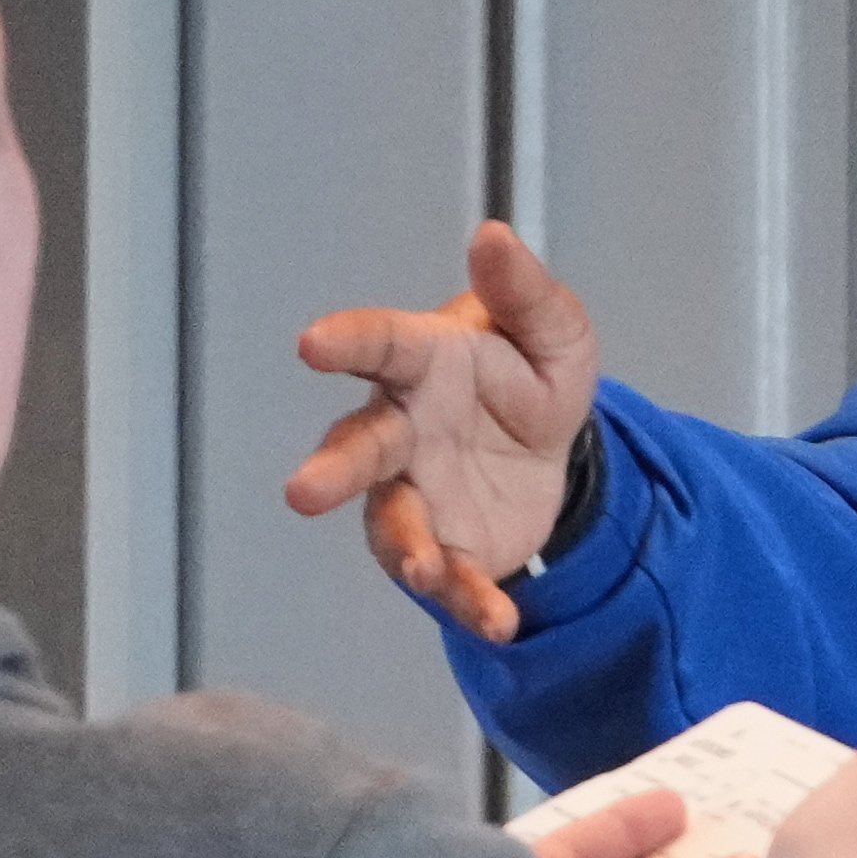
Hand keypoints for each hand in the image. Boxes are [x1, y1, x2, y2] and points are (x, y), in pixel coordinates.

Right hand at [287, 219, 601, 640]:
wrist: (554, 450)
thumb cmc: (530, 371)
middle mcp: (402, 428)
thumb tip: (493, 235)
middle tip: (302, 492)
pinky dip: (469, 599)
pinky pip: (449, 576)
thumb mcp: (553, 330)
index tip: (311, 343)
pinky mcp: (444, 546)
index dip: (344, 342)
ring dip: (403, 546)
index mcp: (423, 361)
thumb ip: (523, 292)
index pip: (378, 344)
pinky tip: (499, 622)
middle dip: (332, 469)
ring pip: (392, 521)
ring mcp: (414, 491)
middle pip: (358, 447)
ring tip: (421, 569)